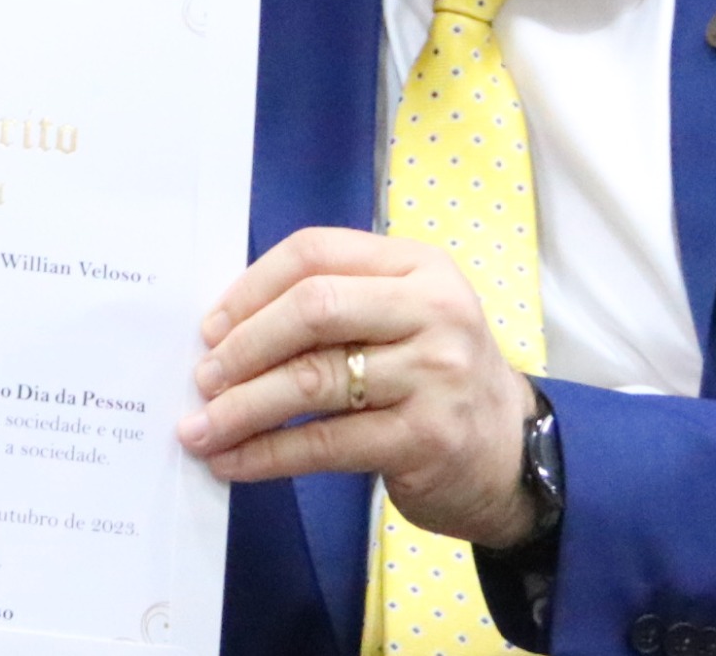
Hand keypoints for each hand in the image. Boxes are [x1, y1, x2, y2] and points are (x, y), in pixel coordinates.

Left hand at [175, 227, 541, 547]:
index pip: (317, 253)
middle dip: (244, 344)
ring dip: (243, 407)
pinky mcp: (425, 440)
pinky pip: (326, 443)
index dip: (252, 287)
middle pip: (313, 308)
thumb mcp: (402, 317)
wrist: (515, 455)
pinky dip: (268, 454)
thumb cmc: (435, 377)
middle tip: (203, 377)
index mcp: (419, 267)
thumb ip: (336, 304)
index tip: (211, 326)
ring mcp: (435, 376)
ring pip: (313, 380)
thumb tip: (225, 328)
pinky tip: (233, 462)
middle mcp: (434, 312)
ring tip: (200, 428)